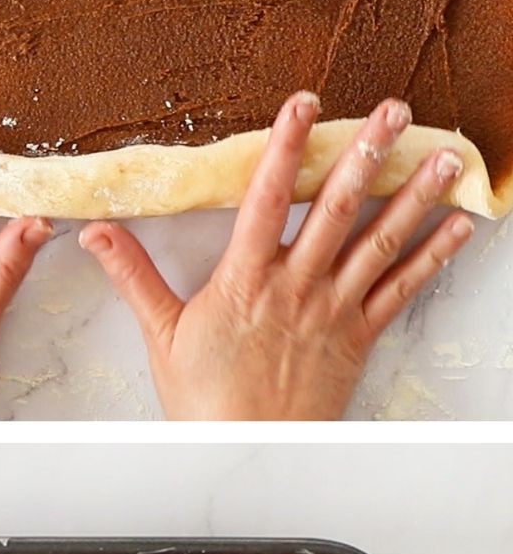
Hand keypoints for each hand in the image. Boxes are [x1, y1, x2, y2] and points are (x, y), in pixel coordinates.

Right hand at [80, 91, 474, 419]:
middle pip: (336, 210)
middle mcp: (296, 287)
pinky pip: (402, 289)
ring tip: (442, 155)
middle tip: (394, 111)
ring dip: (414, 195)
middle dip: (365, 155)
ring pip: (380, 241)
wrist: (246, 448)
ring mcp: (333, 309)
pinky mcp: (359, 334)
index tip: (301, 105)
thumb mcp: (159, 331)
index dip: (284, 148)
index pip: (265, 200)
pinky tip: (458, 226)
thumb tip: (96, 234)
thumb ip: (133, 275)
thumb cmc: (203, 396)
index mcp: (245, 280)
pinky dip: (433, 256)